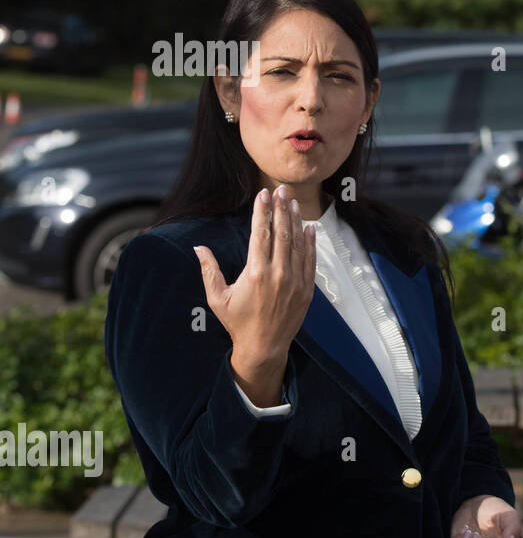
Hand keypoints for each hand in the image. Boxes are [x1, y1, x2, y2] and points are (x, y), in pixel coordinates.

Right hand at [194, 186, 315, 380]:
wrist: (264, 347)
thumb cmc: (237, 322)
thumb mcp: (217, 298)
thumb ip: (208, 270)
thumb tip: (198, 247)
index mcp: (255, 273)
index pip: (260, 234)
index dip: (262, 212)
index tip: (262, 195)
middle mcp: (278, 274)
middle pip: (281, 233)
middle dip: (280, 209)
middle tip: (279, 190)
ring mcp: (295, 281)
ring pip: (297, 244)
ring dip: (294, 221)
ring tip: (292, 202)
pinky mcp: (307, 289)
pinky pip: (310, 260)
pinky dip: (309, 242)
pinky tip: (308, 227)